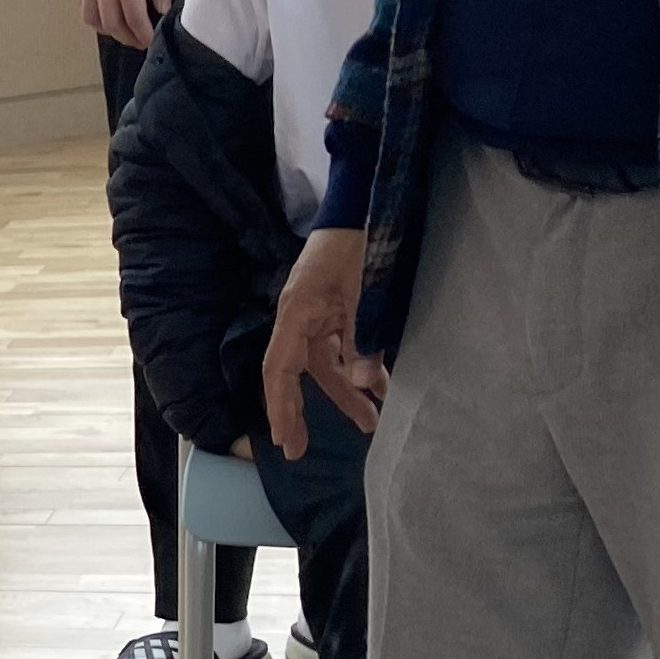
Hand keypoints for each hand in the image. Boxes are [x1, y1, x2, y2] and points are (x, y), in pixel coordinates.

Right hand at [77, 0, 175, 50]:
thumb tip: (162, 8)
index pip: (134, 19)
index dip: (144, 35)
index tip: (152, 41)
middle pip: (113, 25)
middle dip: (128, 38)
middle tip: (140, 41)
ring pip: (93, 20)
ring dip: (109, 31)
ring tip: (123, 31)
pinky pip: (83, 6)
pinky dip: (94, 18)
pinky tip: (106, 15)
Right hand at [260, 227, 383, 455]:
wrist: (367, 205)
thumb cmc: (361, 244)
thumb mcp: (367, 292)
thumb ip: (365, 337)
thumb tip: (365, 384)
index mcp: (296, 314)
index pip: (279, 371)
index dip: (280, 408)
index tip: (283, 441)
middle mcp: (300, 319)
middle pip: (298, 375)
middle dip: (306, 413)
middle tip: (302, 453)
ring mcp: (317, 315)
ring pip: (325, 365)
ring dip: (347, 393)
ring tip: (371, 422)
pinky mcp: (333, 310)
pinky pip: (340, 349)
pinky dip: (358, 369)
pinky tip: (380, 387)